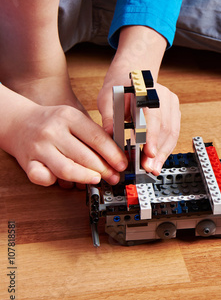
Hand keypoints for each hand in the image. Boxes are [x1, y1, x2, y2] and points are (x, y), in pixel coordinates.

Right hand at [1, 99, 127, 186]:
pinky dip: (55, 182)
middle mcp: (53, 131)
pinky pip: (43, 177)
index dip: (113, 154)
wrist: (19, 121)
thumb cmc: (53, 122)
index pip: (97, 138)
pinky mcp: (27, 162)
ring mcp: (39, 147)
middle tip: (114, 177)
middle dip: (104, 170)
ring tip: (97, 179)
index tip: (123, 165)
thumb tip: (117, 155)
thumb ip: (94, 134)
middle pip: (85, 156)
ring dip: (86, 178)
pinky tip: (66, 181)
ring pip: (67, 169)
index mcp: (69, 117)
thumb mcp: (75, 119)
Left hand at [98, 79, 180, 175]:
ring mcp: (171, 104)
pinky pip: (173, 133)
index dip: (152, 136)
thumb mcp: (107, 99)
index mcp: (146, 90)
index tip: (150, 153)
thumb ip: (109, 117)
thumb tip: (110, 135)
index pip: (153, 116)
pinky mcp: (174, 112)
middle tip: (149, 168)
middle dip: (158, 151)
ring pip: (172, 133)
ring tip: (154, 168)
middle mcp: (163, 96)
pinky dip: (166, 148)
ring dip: (164, 153)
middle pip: (165, 127)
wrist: (130, 75)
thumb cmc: (118, 87)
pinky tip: (158, 159)